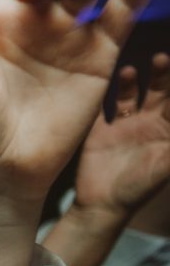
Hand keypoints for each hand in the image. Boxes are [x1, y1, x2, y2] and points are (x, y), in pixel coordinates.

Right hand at [75, 51, 169, 215]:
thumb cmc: (139, 188)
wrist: (101, 207)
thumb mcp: (167, 165)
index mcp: (169, 130)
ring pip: (133, 93)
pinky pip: (105, 105)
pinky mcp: (101, 129)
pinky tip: (103, 82)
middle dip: (162, 74)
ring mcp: (125, 125)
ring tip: (128, 71)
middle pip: (160, 90)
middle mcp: (150, 122)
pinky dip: (106, 93)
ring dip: (133, 81)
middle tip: (161, 59)